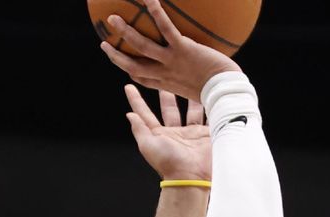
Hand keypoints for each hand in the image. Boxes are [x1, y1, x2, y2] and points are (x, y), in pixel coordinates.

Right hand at [99, 0, 241, 102]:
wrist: (226, 90)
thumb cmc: (219, 90)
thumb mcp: (200, 88)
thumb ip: (193, 76)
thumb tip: (199, 65)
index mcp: (166, 84)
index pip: (142, 78)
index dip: (128, 71)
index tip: (121, 63)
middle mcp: (164, 74)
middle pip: (133, 66)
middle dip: (116, 56)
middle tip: (103, 43)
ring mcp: (171, 61)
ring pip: (141, 47)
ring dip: (125, 33)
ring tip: (112, 19)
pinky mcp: (182, 49)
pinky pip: (165, 28)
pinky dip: (156, 13)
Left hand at [124, 84, 210, 180]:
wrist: (192, 176)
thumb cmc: (168, 163)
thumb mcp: (148, 145)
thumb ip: (139, 129)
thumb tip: (129, 115)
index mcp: (159, 135)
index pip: (145, 114)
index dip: (137, 101)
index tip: (129, 86)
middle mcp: (175, 133)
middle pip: (170, 109)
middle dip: (167, 94)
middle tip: (165, 78)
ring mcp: (191, 133)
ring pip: (190, 110)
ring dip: (190, 97)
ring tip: (189, 82)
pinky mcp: (206, 134)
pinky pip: (208, 116)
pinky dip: (210, 106)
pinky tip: (210, 94)